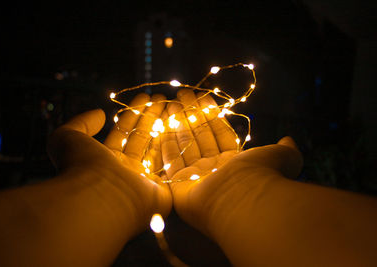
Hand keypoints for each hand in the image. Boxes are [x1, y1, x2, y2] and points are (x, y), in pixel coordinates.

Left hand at [48, 93, 171, 234]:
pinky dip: (177, 147)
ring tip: (174, 106)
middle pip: (142, 139)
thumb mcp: (68, 138)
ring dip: (165, 128)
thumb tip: (99, 113)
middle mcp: (125, 171)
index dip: (132, 114)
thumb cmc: (82, 168)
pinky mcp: (161, 192)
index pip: (122, 133)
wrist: (100, 199)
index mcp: (105, 160)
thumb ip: (80, 123)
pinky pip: (171, 167)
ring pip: (158, 150)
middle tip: (161, 99)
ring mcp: (144, 181)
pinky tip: (183, 127)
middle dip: (151, 117)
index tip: (144, 98)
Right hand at [160, 89, 301, 233]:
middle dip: (192, 114)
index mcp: (235, 163)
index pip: (220, 134)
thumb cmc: (260, 175)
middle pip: (200, 137)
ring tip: (170, 103)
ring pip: (184, 145)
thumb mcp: (281, 157)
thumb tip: (288, 140)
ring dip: (176, 124)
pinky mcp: (177, 185)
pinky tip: (160, 123)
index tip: (202, 97)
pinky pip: (169, 159)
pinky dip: (165, 142)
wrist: (240, 199)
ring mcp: (195, 178)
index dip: (212, 115)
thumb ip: (285, 149)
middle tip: (183, 94)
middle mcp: (214, 170)